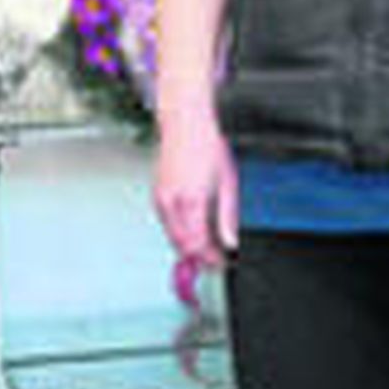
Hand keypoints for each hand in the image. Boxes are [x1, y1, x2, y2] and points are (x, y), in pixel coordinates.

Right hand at [154, 100, 238, 271]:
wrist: (185, 124)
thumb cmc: (208, 147)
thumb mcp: (228, 182)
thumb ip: (227, 216)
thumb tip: (231, 242)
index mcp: (193, 201)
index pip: (199, 244)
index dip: (209, 258)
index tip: (220, 264)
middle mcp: (172, 203)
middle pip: (182, 245)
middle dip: (197, 259)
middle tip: (213, 264)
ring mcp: (161, 199)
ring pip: (172, 236)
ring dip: (186, 249)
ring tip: (204, 253)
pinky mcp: (157, 194)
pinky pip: (166, 224)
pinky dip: (177, 234)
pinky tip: (190, 235)